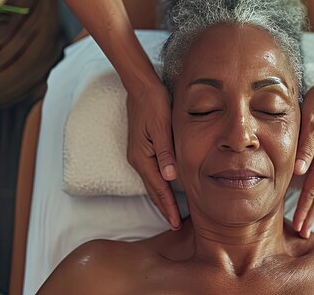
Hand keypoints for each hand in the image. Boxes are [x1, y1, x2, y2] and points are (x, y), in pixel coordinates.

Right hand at [126, 81, 180, 229]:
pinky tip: (166, 188)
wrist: (141, 87)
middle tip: (175, 226)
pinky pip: (151, 173)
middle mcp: (137, 159)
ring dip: (161, 198)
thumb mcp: (162, 127)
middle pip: (152, 190)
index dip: (168, 207)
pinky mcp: (141, 149)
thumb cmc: (154, 104)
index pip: (158, 189)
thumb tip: (170, 178)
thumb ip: (166, 153)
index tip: (176, 223)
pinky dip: (159, 185)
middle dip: (164, 208)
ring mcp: (138, 155)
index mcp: (142, 157)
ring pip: (152, 183)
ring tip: (172, 212)